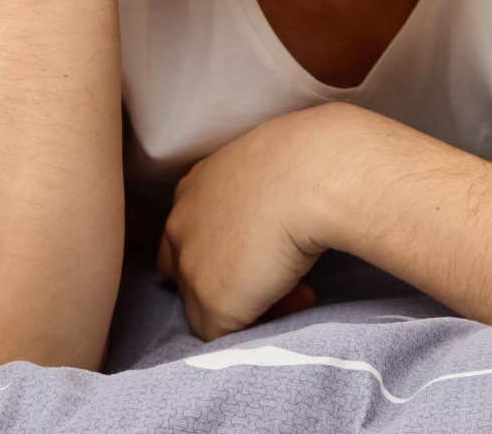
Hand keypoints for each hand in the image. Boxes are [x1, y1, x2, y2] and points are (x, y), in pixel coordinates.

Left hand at [156, 103, 353, 340]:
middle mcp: (180, 224)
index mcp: (194, 187)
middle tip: (277, 274)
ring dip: (250, 302)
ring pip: (206, 305)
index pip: (193, 231)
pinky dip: (263, 323)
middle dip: (230, 279)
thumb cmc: (307, 157)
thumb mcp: (270, 166)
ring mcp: (190, 265)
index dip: (229, 247)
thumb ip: (259, 192)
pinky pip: (226, 334)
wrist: (311, 173)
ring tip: (299, 290)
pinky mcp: (211, 301)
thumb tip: (279, 212)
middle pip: (188, 269)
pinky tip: (301, 297)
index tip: (271, 243)